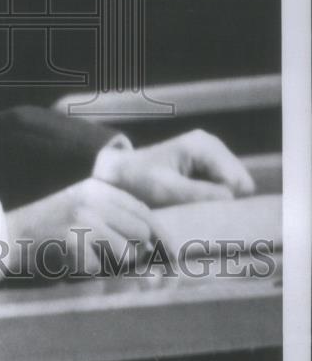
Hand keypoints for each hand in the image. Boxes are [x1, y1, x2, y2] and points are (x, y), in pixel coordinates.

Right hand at [4, 178, 159, 276]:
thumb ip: (115, 216)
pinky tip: (70, 260)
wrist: (10, 234)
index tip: (174, 253)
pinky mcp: (73, 240)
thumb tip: (154, 241)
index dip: (162, 234)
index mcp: (97, 188)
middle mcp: (93, 199)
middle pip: (140, 231)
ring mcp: (82, 218)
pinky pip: (99, 267)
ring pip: (125, 251)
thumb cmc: (51, 227)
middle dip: (138, 251)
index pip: (143, 210)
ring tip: (87, 254)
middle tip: (117, 258)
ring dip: (112, 262)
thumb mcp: (83, 208)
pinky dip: (88, 270)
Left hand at [92, 128, 255, 207]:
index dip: (226, 203)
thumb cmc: (139, 180)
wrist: (119, 174)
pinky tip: (194, 205)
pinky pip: (224, 191)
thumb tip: (233, 200)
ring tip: (194, 209)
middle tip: (199, 214)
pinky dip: (212, 201)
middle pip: (240, 186)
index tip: (207, 214)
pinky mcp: (208, 169)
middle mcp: (213, 147)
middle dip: (224, 202)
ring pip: (234, 190)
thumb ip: (202, 194)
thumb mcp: (167, 190)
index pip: (238, 183)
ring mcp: (212, 157)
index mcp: (205, 146)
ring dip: (217, 203)